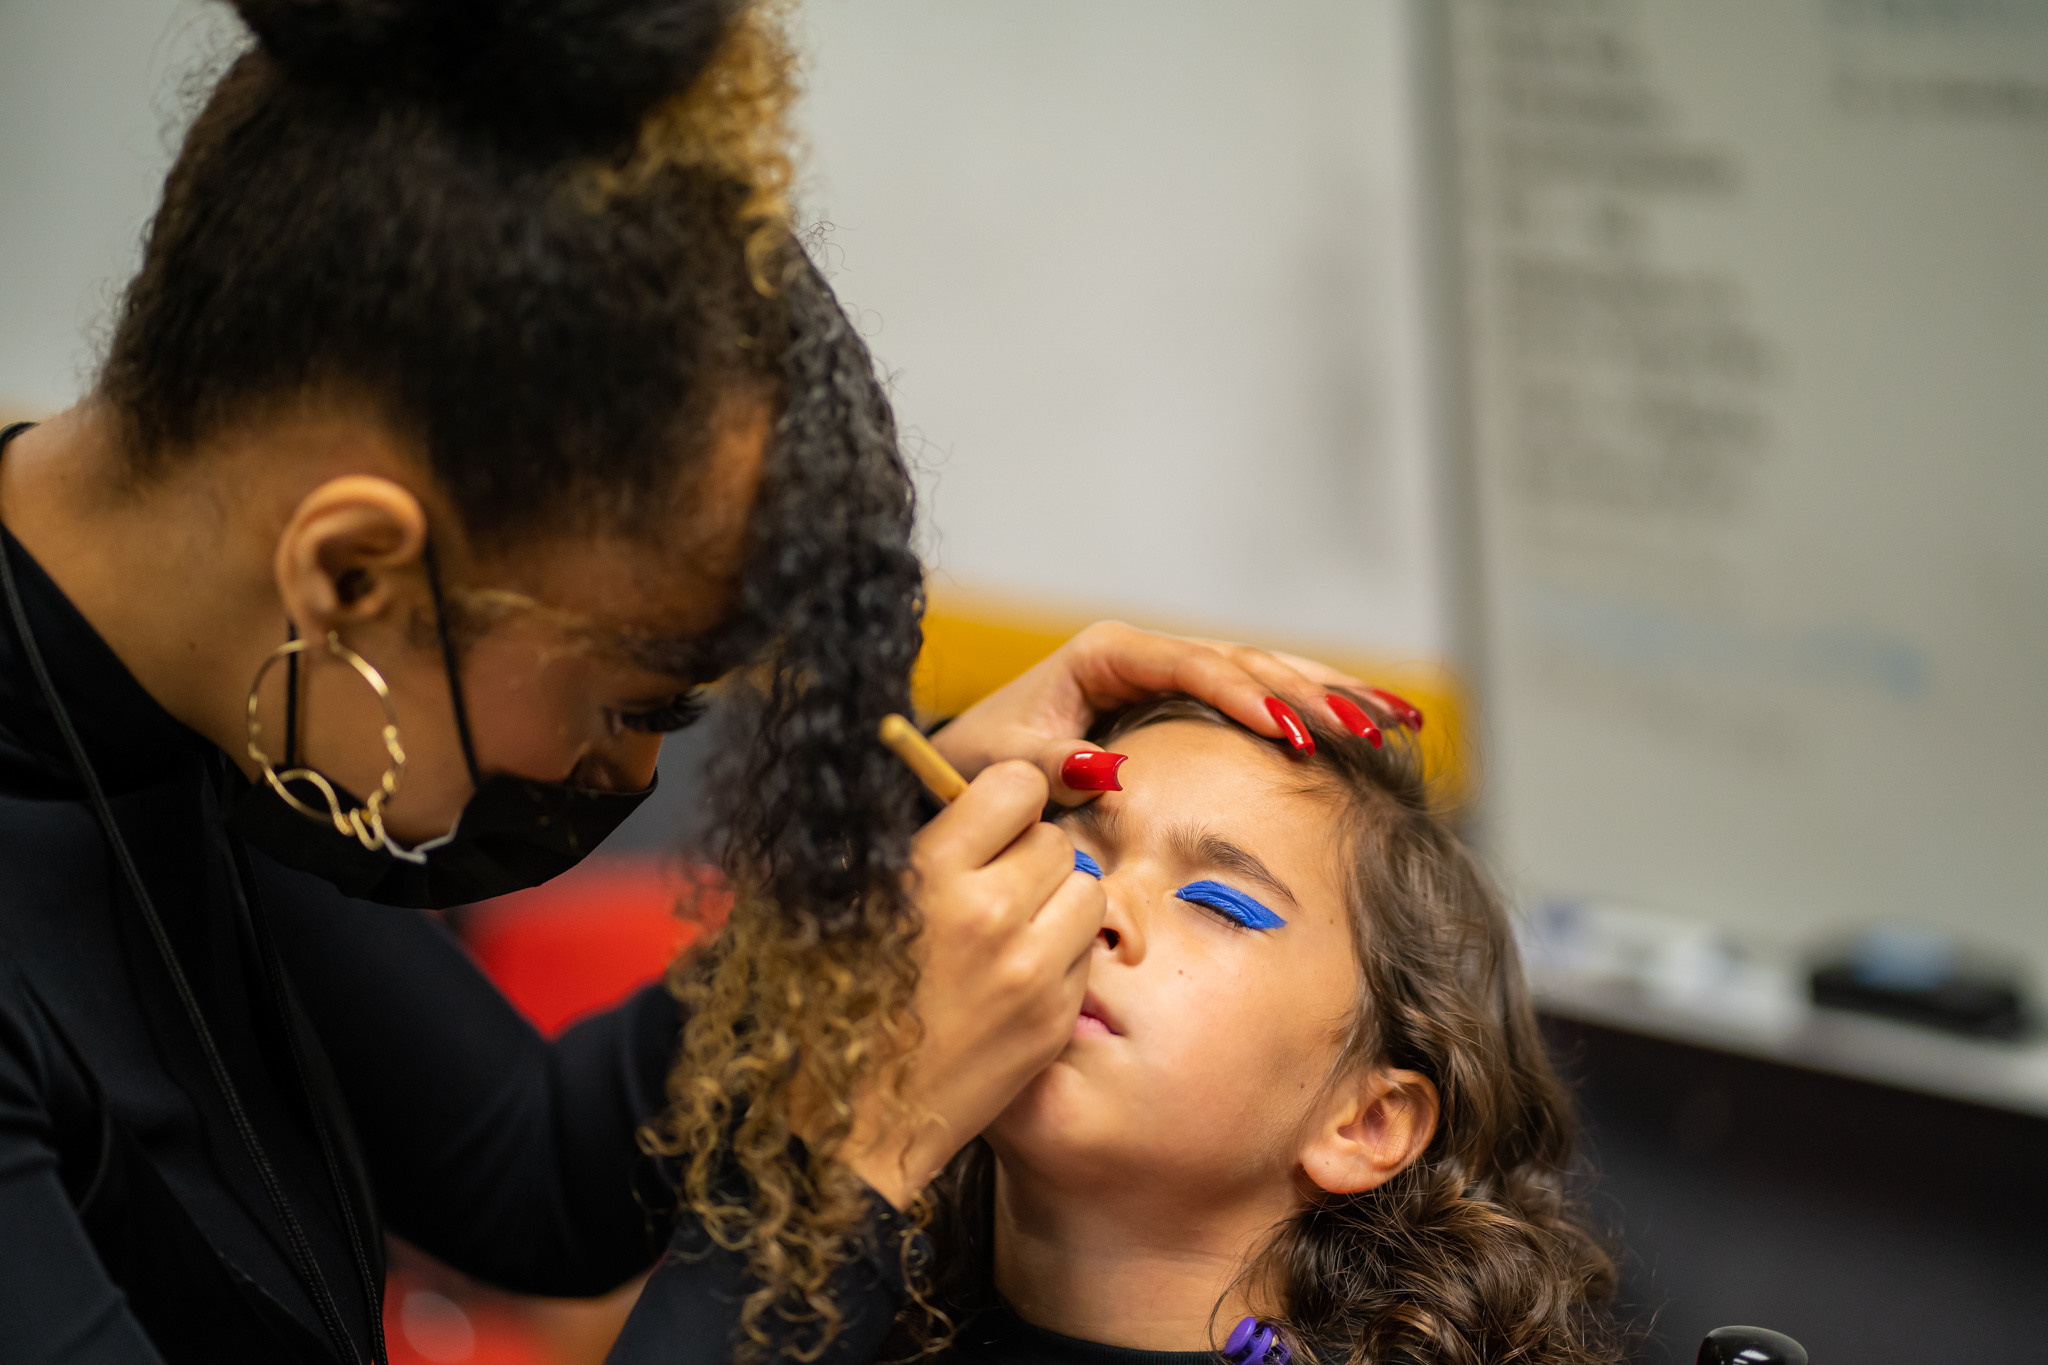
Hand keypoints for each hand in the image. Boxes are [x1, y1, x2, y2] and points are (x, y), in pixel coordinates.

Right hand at [837, 760, 1103, 1208]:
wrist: (847, 1126)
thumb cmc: (825, 1005)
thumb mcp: (842, 903)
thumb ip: (908, 840)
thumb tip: (949, 784)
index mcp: (929, 874)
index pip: (1017, 785)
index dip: (1003, 800)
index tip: (984, 822)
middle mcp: (991, 917)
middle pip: (1055, 840)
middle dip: (1025, 854)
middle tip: (986, 885)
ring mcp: (1031, 973)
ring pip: (1086, 890)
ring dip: (1054, 901)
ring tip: (1006, 930)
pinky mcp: (1055, 1019)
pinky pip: (1084, 953)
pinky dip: (1058, 955)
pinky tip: (1009, 979)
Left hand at [928, 621, 1421, 803]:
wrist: (970, 760)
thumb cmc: (981, 761)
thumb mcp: (1005, 764)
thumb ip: (1052, 766)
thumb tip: (1111, 771)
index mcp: (1108, 654)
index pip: (1193, 667)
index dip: (1245, 698)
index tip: (1291, 734)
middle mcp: (1147, 653)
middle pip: (1246, 661)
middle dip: (1311, 693)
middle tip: (1371, 729)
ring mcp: (1170, 672)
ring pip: (1266, 670)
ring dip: (1332, 695)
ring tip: (1398, 721)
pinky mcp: (1184, 698)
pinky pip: (1259, 695)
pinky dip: (1312, 706)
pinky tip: (1369, 723)